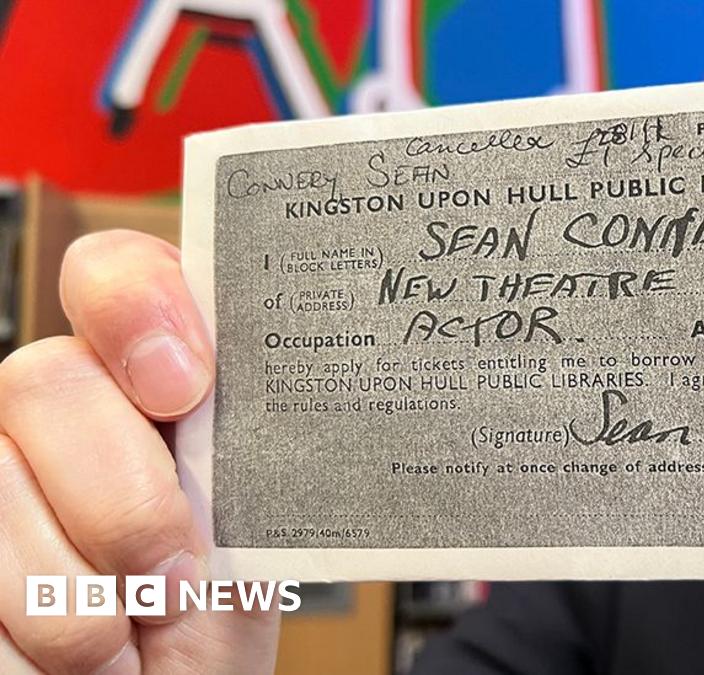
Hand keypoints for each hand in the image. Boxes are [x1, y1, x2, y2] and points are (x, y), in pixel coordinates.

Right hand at [0, 230, 280, 673]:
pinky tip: (80, 652)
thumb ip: (242, 450)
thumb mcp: (253, 532)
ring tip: (128, 634)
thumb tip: (250, 370)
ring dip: (79, 598)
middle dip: (124, 500)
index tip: (183, 385)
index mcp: (145, 384)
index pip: (115, 275)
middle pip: (47, 377)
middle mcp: (53, 410)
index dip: (138, 307)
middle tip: (173, 579)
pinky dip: (36, 639)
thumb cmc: (213, 619)